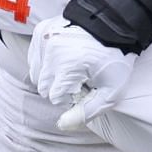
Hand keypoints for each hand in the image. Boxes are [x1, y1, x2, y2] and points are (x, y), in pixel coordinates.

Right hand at [29, 16, 134, 130]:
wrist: (116, 25)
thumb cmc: (116, 59)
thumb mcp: (111, 91)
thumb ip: (88, 111)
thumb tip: (63, 125)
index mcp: (67, 66)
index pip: (55, 97)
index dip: (72, 96)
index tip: (87, 87)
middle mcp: (51, 51)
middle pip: (43, 86)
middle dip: (60, 87)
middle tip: (81, 78)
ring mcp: (44, 39)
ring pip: (36, 72)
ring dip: (51, 76)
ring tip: (74, 68)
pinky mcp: (41, 30)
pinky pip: (34, 57)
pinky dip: (46, 62)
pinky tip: (65, 58)